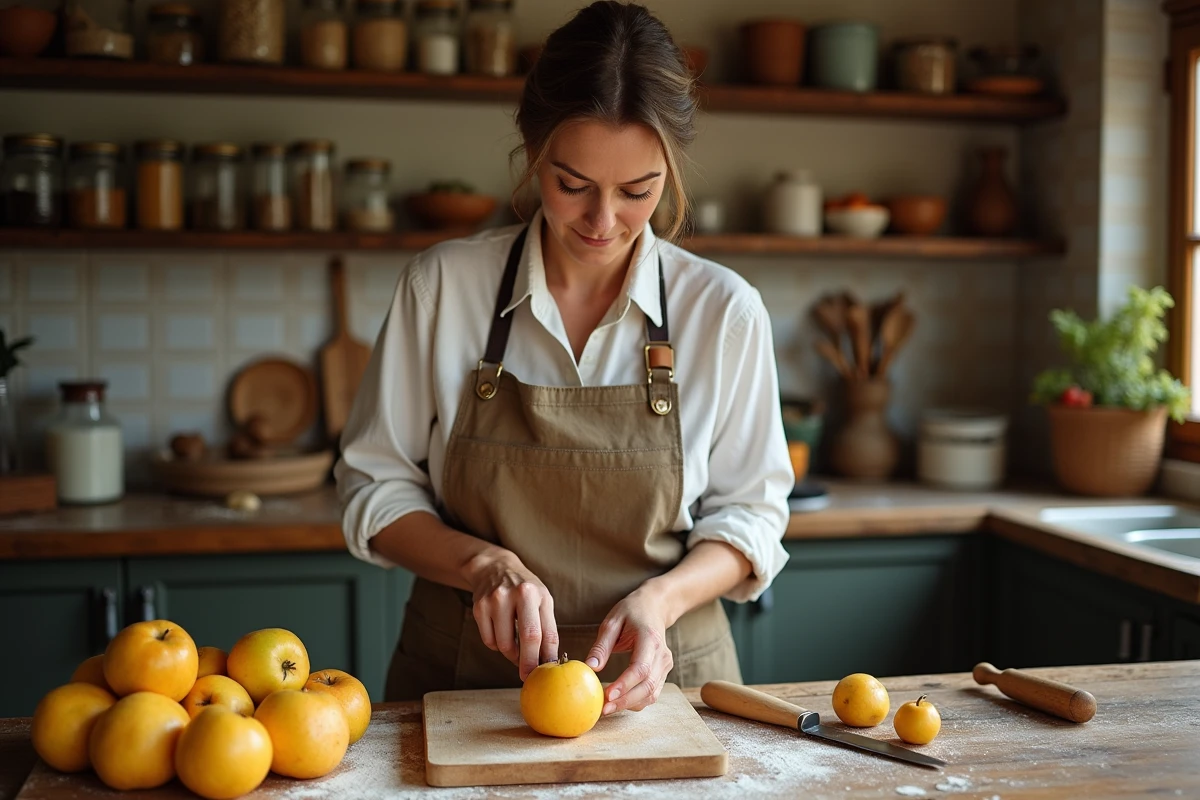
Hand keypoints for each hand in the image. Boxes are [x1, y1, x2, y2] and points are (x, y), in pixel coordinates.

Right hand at [465, 552, 558, 680]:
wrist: (494, 567)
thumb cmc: (524, 589)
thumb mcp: (542, 600)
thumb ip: (546, 628)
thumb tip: (548, 661)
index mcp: (536, 594)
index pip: (545, 633)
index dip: (547, 657)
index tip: (547, 673)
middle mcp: (516, 594)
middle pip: (526, 639)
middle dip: (529, 663)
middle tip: (528, 676)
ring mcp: (495, 600)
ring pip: (504, 644)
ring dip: (511, 654)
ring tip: (515, 648)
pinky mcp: (479, 607)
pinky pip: (489, 640)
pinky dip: (496, 645)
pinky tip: (501, 634)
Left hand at [585, 586, 672, 714]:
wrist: (655, 607)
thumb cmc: (632, 612)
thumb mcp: (612, 621)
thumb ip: (602, 646)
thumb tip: (590, 668)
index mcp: (650, 638)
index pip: (641, 667)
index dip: (625, 684)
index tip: (607, 696)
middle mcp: (662, 654)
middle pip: (647, 686)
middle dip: (625, 701)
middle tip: (603, 709)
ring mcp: (665, 665)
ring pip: (651, 693)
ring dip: (630, 704)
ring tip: (607, 708)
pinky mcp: (664, 672)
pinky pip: (652, 693)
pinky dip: (636, 701)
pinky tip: (619, 702)